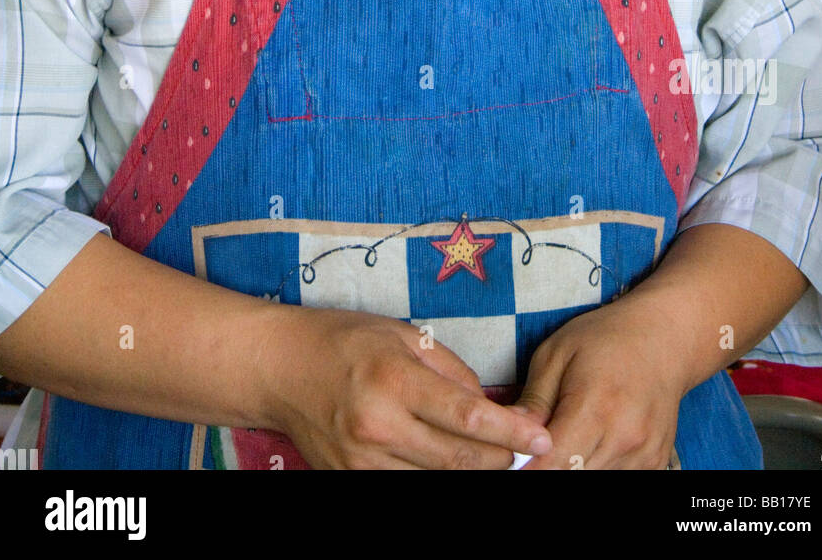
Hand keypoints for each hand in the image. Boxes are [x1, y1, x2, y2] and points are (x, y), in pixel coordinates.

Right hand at [260, 306, 553, 469]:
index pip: (467, 417)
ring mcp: (362, 462)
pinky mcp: (350, 480)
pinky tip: (450, 462)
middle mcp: (378, 426)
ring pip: (436, 481)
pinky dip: (434, 477)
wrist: (279, 368)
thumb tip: (487, 407)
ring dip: (471, 471)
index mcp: (394, 380)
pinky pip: (407, 487)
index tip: (542, 438)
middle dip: (501, 460)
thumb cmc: (342, 340)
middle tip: (527, 452)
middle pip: (459, 460)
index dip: (512, 432)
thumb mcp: (401, 335)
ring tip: (492, 456)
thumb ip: (450, 370)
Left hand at [511, 295, 689, 469]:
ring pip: (593, 480)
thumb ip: (533, 400)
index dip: (528, 465)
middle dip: (550, 464)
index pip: (553, 464)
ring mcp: (643, 454)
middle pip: (571, 476)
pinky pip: (616, 477)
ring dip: (575, 465)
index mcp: (595, 408)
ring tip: (572, 432)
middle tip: (541, 441)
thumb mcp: (557, 353)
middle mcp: (624, 438)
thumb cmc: (605, 338)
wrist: (664, 338)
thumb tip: (509, 437)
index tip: (517, 455)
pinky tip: (595, 439)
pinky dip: (598, 465)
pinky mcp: (655, 463)